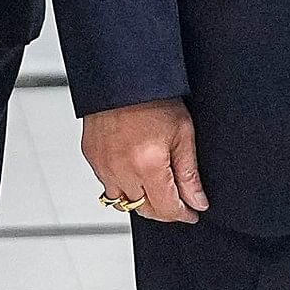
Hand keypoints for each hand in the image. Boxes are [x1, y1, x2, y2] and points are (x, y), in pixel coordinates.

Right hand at [81, 98, 206, 222]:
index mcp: (148, 165)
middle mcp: (121, 170)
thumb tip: (197, 202)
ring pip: (123, 202)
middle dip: (164, 210)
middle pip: (144, 211)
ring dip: (141, 200)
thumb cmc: (153, 97)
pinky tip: (135, 173)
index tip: (192, 212)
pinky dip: (123, 186)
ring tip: (156, 186)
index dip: (182, 214)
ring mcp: (103, 166)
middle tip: (178, 200)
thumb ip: (189, 174)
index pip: (166, 209)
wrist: (122, 74)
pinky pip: (107, 185)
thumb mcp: (182, 133)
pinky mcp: (92, 158)